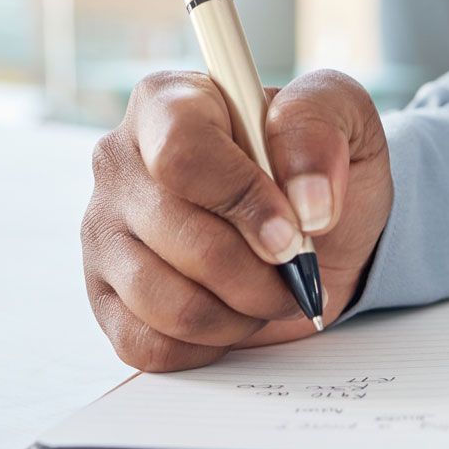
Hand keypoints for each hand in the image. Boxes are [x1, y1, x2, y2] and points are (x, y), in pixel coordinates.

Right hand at [83, 69, 392, 370]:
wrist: (316, 230)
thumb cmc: (316, 167)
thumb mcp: (344, 116)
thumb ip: (319, 127)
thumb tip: (305, 200)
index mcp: (168, 104)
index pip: (182, 154)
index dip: (244, 201)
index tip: (293, 232)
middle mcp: (119, 164)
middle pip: (183, 239)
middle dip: (259, 273)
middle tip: (295, 270)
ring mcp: (104, 234)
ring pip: (166, 302)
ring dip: (239, 314)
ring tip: (266, 294)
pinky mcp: (105, 298)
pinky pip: (148, 345)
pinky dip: (206, 345)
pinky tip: (232, 317)